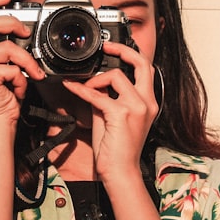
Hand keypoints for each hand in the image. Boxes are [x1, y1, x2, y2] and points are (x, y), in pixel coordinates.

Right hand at [0, 0, 45, 124]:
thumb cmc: (2, 98)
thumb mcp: (5, 68)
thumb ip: (7, 51)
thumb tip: (24, 35)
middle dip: (12, 23)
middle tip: (26, 33)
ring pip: (7, 47)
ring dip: (26, 61)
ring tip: (32, 73)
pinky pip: (13, 67)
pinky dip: (22, 79)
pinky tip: (18, 89)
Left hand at [62, 42, 157, 181]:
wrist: (120, 172)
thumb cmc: (117, 149)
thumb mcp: (113, 117)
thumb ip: (108, 98)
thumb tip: (94, 84)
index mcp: (148, 102)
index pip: (146, 69)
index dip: (130, 54)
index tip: (113, 49)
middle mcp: (147, 102)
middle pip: (142, 63)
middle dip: (122, 50)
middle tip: (106, 47)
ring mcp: (136, 107)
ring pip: (116, 76)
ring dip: (97, 79)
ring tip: (87, 88)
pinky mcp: (121, 114)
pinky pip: (97, 94)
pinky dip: (81, 90)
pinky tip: (71, 88)